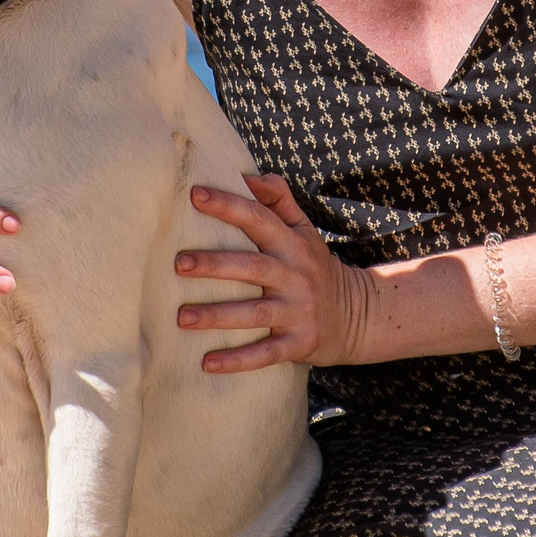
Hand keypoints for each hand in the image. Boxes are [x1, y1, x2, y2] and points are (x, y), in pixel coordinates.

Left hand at [175, 173, 368, 372]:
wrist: (357, 314)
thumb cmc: (314, 268)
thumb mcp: (305, 231)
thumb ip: (279, 200)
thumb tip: (249, 173)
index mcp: (292, 244)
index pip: (258, 218)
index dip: (228, 205)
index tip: (194, 195)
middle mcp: (294, 275)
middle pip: (251, 266)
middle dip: (215, 264)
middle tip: (178, 263)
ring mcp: (298, 311)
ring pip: (254, 313)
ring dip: (217, 315)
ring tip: (182, 317)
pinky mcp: (299, 343)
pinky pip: (266, 353)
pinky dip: (238, 360)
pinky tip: (207, 363)